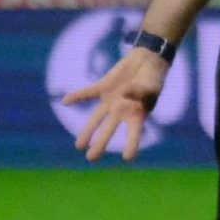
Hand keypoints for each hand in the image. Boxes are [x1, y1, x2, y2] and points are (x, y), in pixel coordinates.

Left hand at [60, 46, 169, 161]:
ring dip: (87, 131)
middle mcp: (121, 111)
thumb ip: (139, 91)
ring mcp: (111, 100)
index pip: (134, 133)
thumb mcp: (151, 85)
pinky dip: (77, 96)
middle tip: (91, 158)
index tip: (127, 158)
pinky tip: (65, 101)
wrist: (146, 61)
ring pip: (96, 118)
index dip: (132, 145)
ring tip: (79, 146)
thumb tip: (124, 95)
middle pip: (108, 130)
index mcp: (137, 114)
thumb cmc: (154, 77)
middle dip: (100, 144)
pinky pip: (88, 93)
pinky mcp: (103, 87)